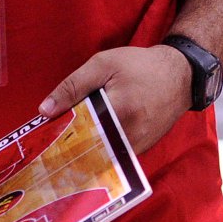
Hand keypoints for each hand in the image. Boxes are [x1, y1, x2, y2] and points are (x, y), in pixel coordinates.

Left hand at [38, 45, 192, 154]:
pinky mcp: (143, 150)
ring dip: (84, 152)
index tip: (41, 141)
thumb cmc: (141, 66)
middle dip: (69, 148)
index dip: (58, 136)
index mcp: (119, 111)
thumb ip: (73, 86)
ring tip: (67, 145)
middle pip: (89, 149)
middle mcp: (130, 135)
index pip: (79, 132)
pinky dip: (101, 151)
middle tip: (50, 146)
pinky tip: (89, 143)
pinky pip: (114, 156)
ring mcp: (138, 146)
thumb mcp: (103, 64)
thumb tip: (45, 110)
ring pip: (101, 157)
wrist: (181, 75)